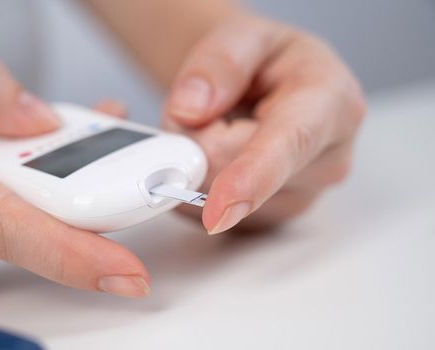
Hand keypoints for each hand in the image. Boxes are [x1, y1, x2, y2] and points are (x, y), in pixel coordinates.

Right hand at [0, 58, 148, 296]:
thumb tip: (43, 119)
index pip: (0, 226)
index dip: (69, 254)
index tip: (128, 273)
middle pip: (35, 230)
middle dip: (93, 203)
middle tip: (135, 163)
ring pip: (33, 230)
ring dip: (72, 194)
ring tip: (98, 144)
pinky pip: (20, 232)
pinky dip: (50, 201)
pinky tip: (66, 169)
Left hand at [164, 14, 365, 233]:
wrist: (271, 87)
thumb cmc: (266, 62)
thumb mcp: (244, 35)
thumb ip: (219, 63)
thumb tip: (189, 110)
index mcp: (330, 104)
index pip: (287, 147)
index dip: (249, 179)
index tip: (219, 210)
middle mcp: (326, 161)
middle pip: (229, 172)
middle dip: (197, 139)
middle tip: (208, 109)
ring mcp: (300, 196)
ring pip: (214, 196)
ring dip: (198, 161)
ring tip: (224, 129)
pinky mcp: (272, 218)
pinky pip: (209, 213)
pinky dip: (201, 185)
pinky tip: (224, 158)